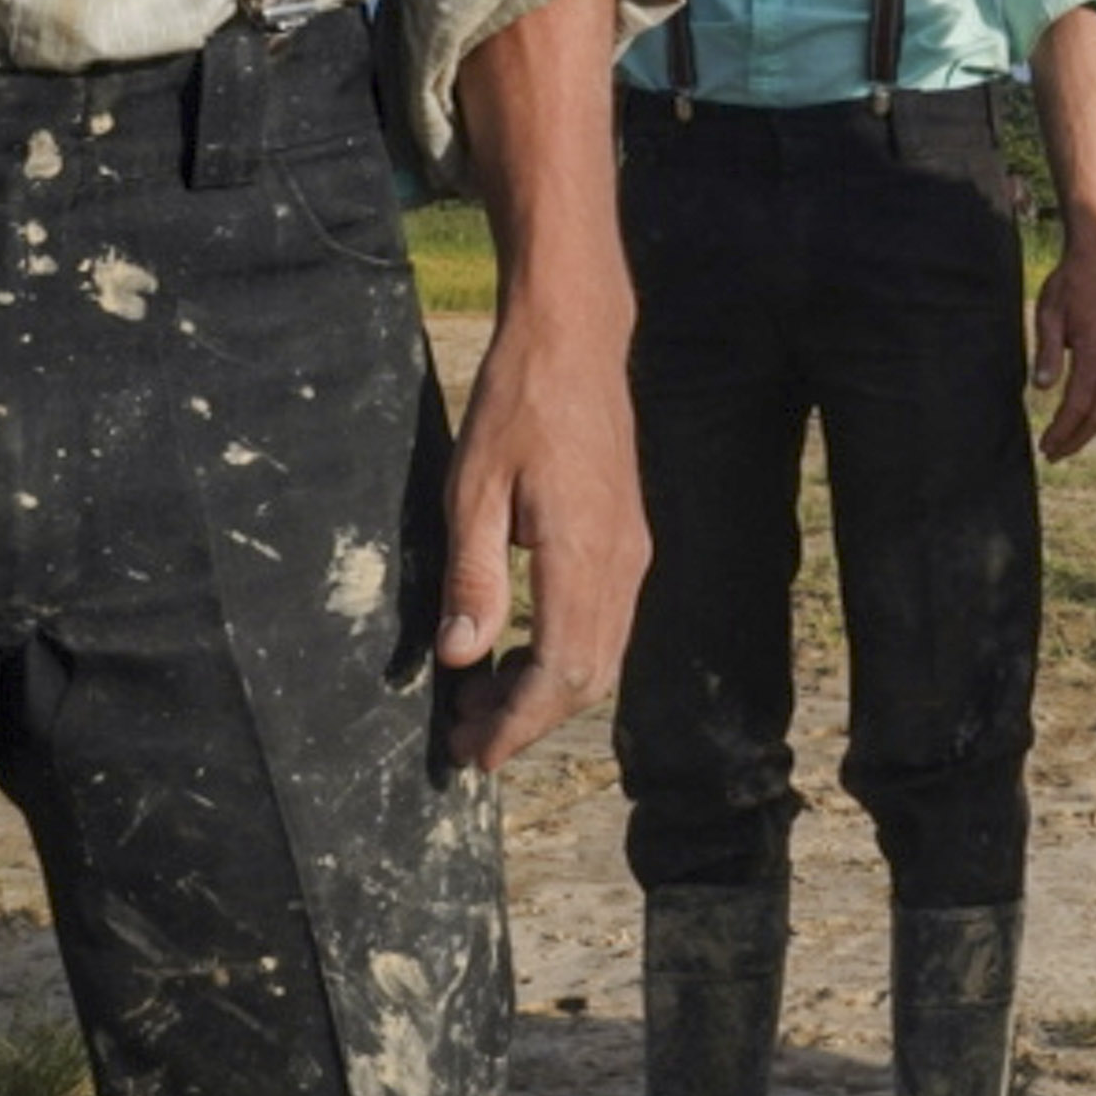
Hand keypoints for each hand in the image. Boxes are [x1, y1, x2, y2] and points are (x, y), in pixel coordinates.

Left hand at [438, 314, 646, 777]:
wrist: (576, 340)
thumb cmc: (517, 403)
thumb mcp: (473, 488)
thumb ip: (472, 577)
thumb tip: (463, 656)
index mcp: (583, 556)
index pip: (559, 672)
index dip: (517, 725)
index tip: (474, 755)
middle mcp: (621, 564)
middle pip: (586, 678)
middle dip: (527, 720)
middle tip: (464, 737)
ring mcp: (632, 553)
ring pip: (601, 656)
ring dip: (545, 693)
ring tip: (482, 701)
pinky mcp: (628, 540)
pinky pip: (606, 624)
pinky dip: (564, 657)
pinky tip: (517, 650)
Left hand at [1031, 219, 1095, 462]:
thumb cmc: (1070, 283)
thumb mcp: (1049, 313)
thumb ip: (1046, 351)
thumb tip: (1040, 388)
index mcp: (1095, 350)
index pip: (1078, 403)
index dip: (1061, 429)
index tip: (1044, 447)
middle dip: (1075, 438)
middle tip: (1052, 456)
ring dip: (1089, 429)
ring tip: (1067, 444)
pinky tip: (1087, 417)